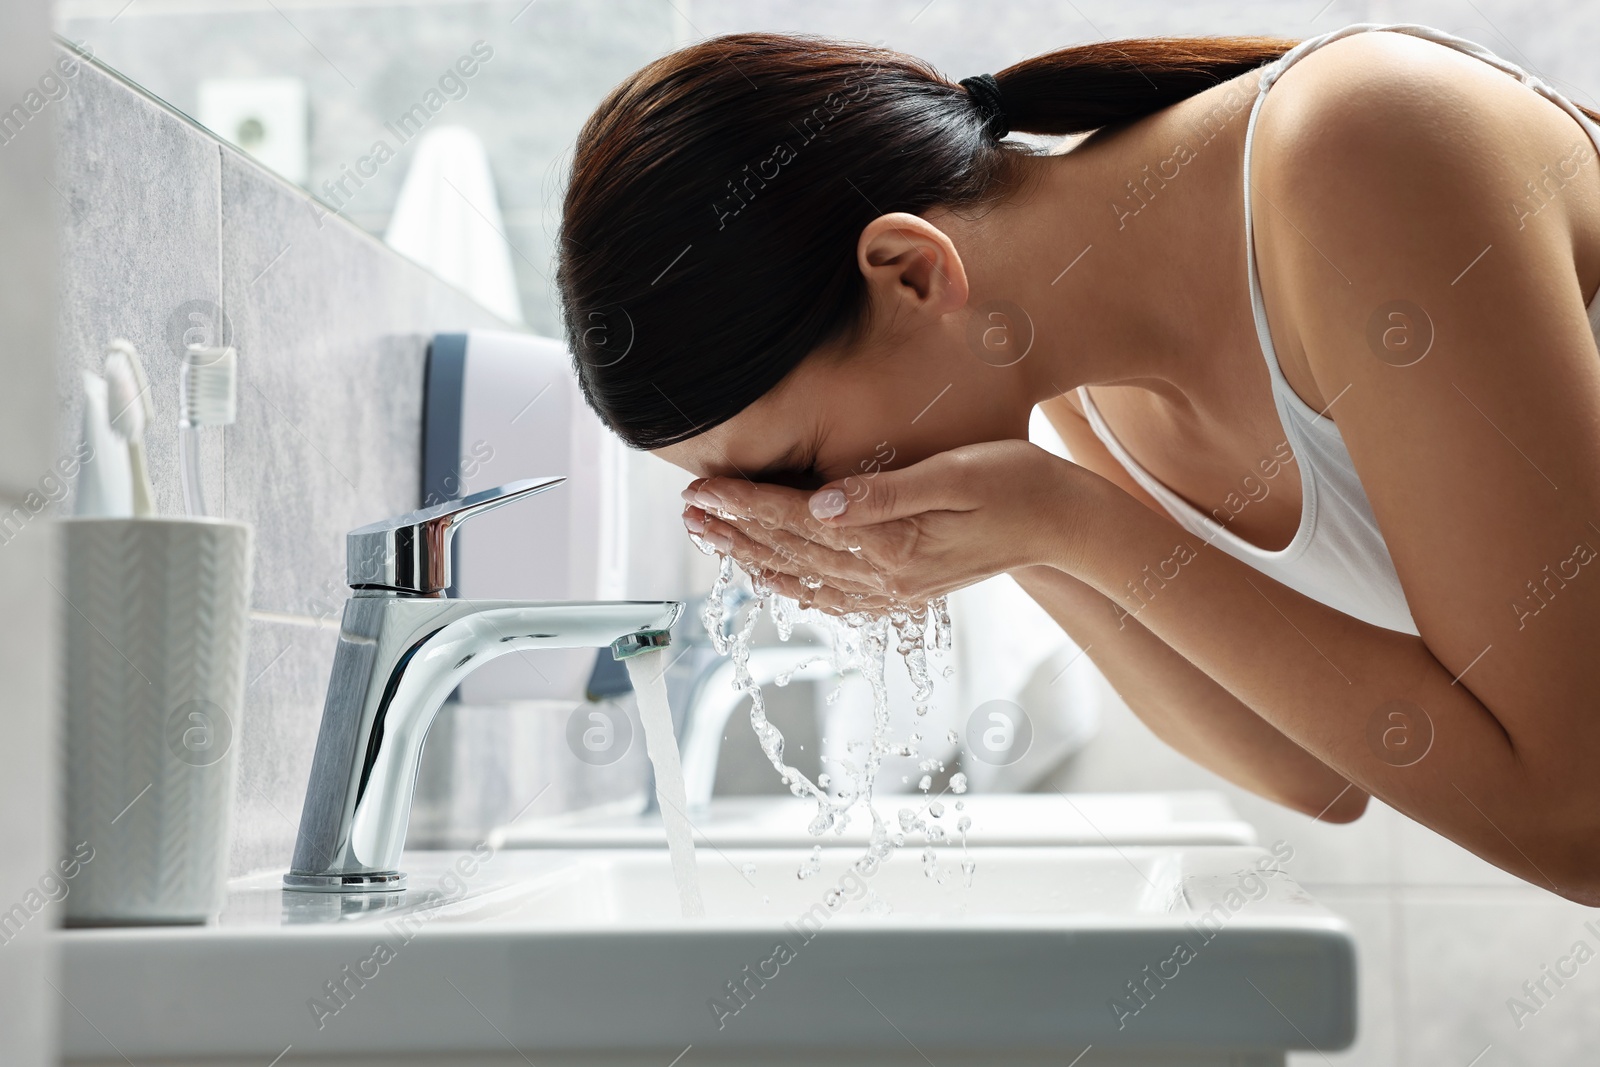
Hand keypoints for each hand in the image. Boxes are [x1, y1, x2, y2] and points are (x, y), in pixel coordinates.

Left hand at [681, 440, 1086, 614]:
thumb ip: (885, 493)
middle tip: (688, 512)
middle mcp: (887, 577)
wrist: (1066, 525)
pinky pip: (837, 598)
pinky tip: (775, 577)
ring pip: (806, 579)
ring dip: (754, 559)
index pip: (798, 522)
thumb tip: (820, 503)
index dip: (745, 504)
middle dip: (734, 533)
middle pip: (791, 555)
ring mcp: (896, 591)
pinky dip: (797, 587)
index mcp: (893, 544)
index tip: (702, 488)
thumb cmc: (1018, 484)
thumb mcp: (956, 475)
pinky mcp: (907, 591)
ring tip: (712, 538)